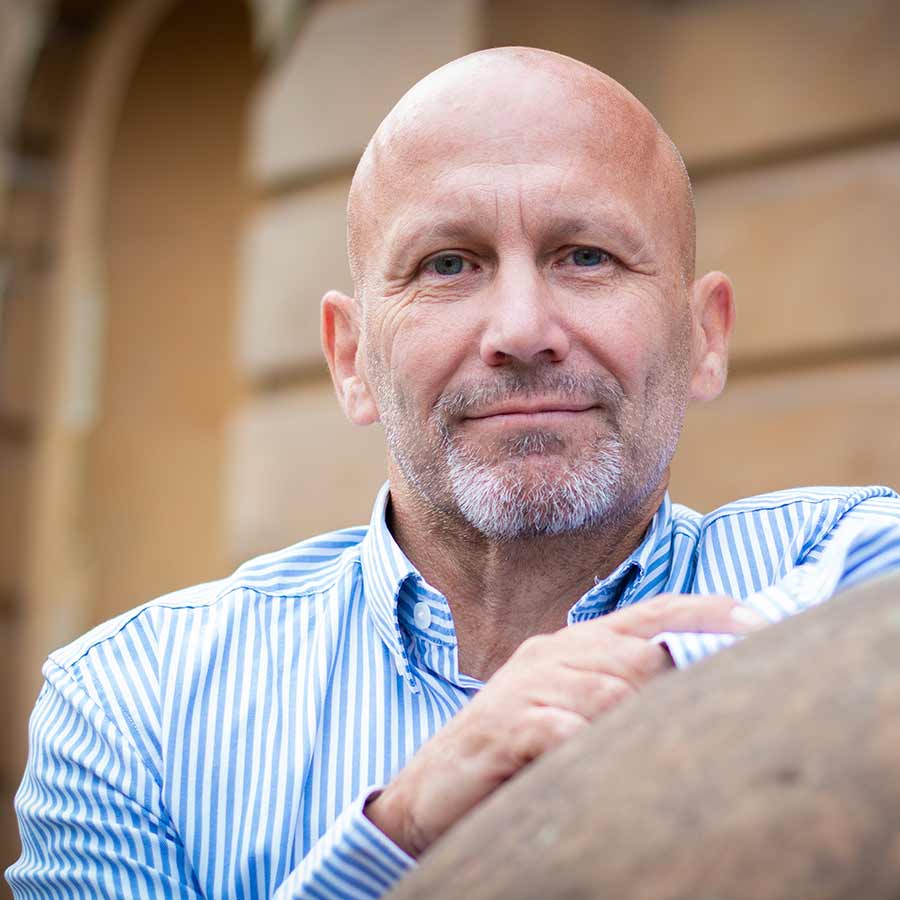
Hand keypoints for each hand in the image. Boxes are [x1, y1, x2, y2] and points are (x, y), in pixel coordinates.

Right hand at [365, 593, 764, 856]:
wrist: (431, 792)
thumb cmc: (514, 753)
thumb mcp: (572, 715)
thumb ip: (621, 694)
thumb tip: (695, 688)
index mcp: (571, 645)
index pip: (650, 614)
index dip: (706, 614)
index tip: (759, 625)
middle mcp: (551, 655)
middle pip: (638, 653)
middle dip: (679, 681)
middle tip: (718, 715)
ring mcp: (525, 688)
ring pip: (609, 692)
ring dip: (635, 725)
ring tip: (652, 759)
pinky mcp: (504, 728)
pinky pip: (563, 730)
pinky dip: (587, 749)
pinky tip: (592, 767)